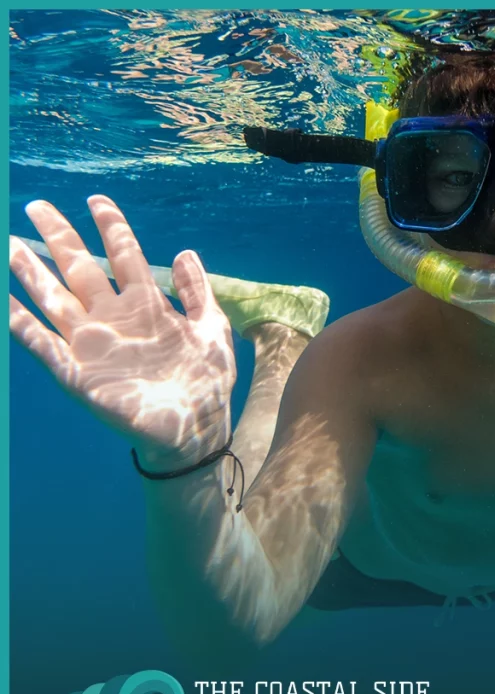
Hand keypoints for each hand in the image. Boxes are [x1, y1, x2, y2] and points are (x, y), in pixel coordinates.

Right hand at [9, 196, 236, 469]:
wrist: (198, 429)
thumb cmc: (206, 381)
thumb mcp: (211, 328)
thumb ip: (197, 291)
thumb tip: (185, 252)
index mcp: (147, 306)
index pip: (124, 257)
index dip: (111, 227)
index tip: (96, 200)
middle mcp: (115, 320)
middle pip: (81, 270)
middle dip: (60, 238)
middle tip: (37, 206)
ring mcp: (95, 345)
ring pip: (55, 300)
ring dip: (32, 274)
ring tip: (12, 247)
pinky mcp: (80, 375)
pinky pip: (44, 346)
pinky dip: (24, 327)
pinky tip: (8, 305)